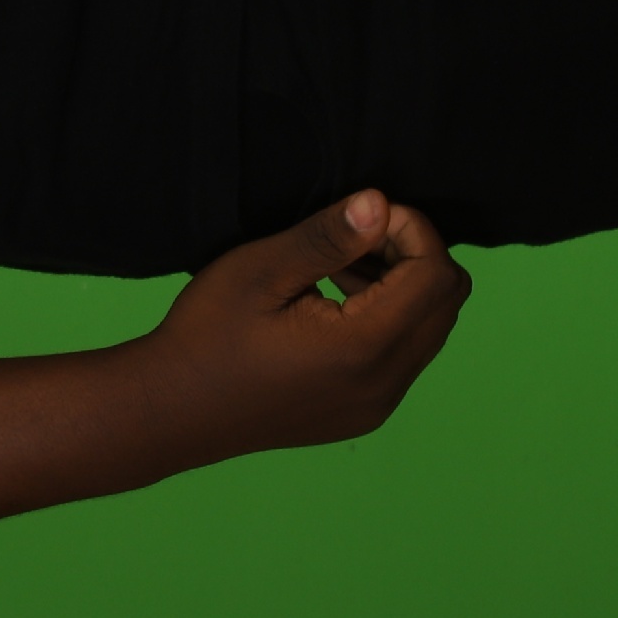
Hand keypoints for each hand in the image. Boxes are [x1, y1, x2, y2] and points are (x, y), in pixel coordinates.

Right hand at [134, 191, 470, 459]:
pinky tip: (330, 305)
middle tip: (354, 239)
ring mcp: (377, 406)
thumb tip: (380, 203)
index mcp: (363, 347)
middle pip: (446, 303)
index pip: (436, 275)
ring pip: (429, 330)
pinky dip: (387, 320)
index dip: (412, 230)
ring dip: (401, 288)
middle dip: (413, 256)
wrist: (170, 410)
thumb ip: (327, 238)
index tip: (361, 217)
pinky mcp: (363, 414)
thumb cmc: (206, 336)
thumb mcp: (259, 271)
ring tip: (336, 269)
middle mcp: (384, 384)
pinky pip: (405, 357)